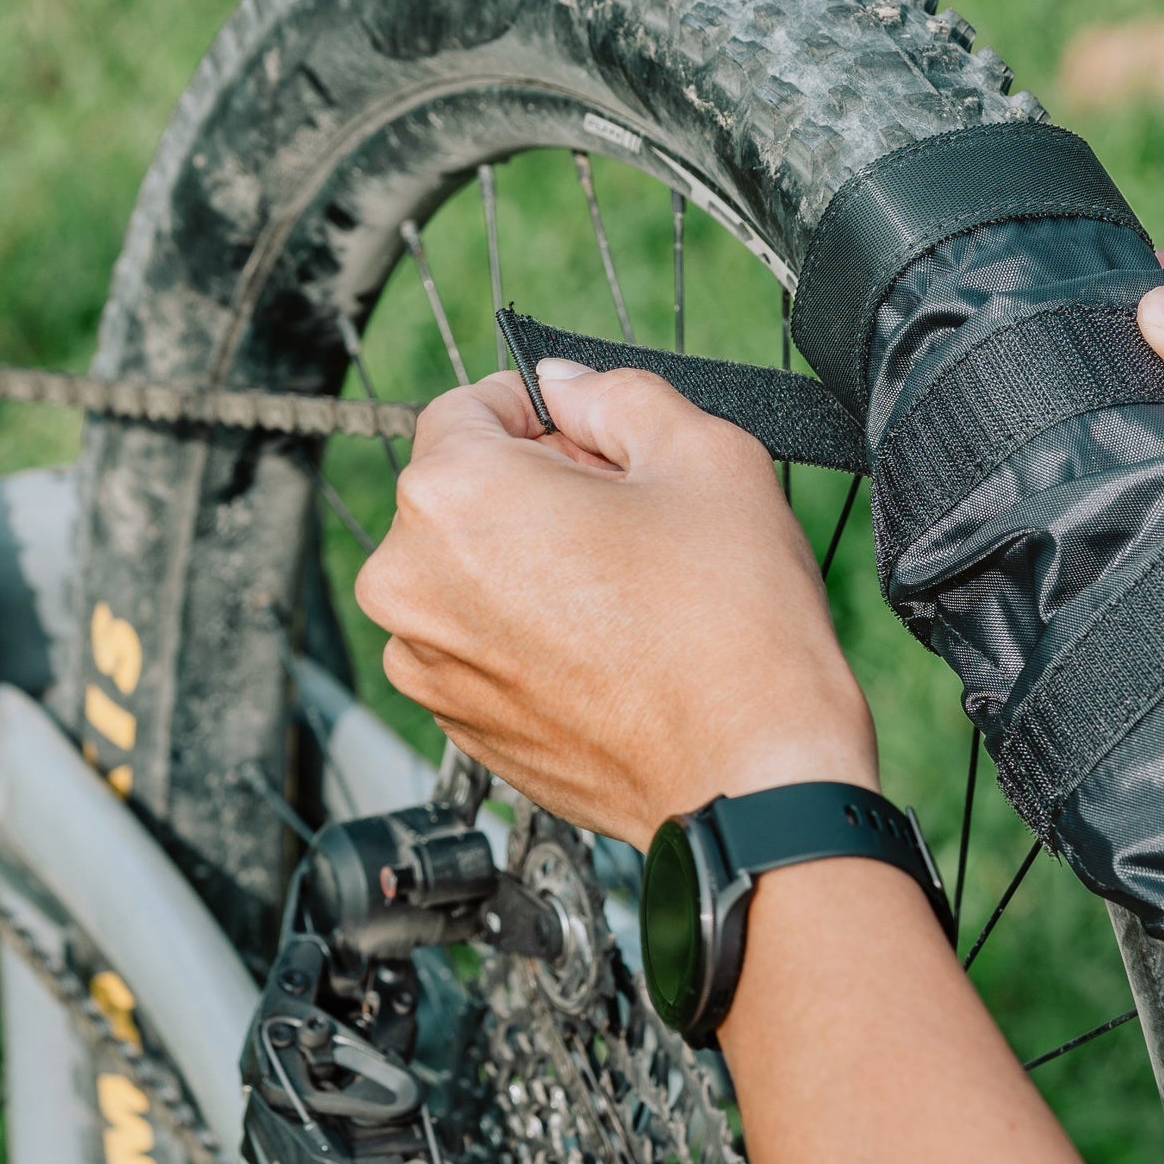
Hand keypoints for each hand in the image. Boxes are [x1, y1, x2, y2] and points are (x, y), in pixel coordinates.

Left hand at [353, 358, 877, 846]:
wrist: (752, 776)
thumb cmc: (733, 627)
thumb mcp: (703, 453)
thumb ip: (617, 394)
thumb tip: (567, 387)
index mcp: (453, 496)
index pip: (468, 406)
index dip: (544, 410)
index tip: (593, 435)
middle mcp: (412, 582)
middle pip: (465, 490)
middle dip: (539, 484)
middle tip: (634, 513)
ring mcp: (427, 665)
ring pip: (470, 568)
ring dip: (530, 558)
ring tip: (629, 585)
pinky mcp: (457, 723)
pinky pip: (481, 640)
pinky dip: (530, 628)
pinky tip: (612, 641)